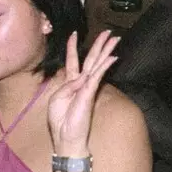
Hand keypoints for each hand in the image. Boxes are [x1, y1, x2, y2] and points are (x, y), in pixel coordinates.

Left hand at [46, 31, 119, 158]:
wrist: (66, 138)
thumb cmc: (60, 121)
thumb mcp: (56, 99)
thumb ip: (67, 85)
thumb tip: (83, 76)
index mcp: (69, 83)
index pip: (72, 61)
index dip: (72, 47)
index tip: (74, 34)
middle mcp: (80, 83)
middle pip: (90, 59)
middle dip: (99, 45)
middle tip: (108, 32)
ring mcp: (87, 87)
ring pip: (97, 64)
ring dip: (106, 50)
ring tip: (114, 38)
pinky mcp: (90, 93)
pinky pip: (98, 76)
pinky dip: (104, 66)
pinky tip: (112, 57)